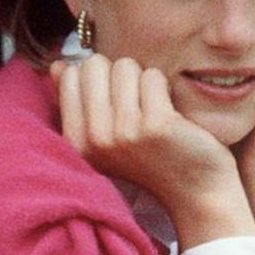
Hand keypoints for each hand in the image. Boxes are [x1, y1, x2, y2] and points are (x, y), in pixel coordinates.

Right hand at [53, 55, 254, 247]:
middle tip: (133, 105)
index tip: (112, 103)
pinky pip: (153, 76)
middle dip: (117, 75)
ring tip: (151, 110)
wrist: (196, 191)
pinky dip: (164, 88)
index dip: (96, 78)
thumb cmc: (151, 158)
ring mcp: (124, 131)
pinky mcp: (155, 124)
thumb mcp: (104, 135)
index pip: (69, 74)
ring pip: (125, 66)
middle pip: (94, 64)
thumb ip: (77, 100)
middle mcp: (94, 137)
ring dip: (142, 81)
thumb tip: (57, 65)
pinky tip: (169, 114)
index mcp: (75, 141)